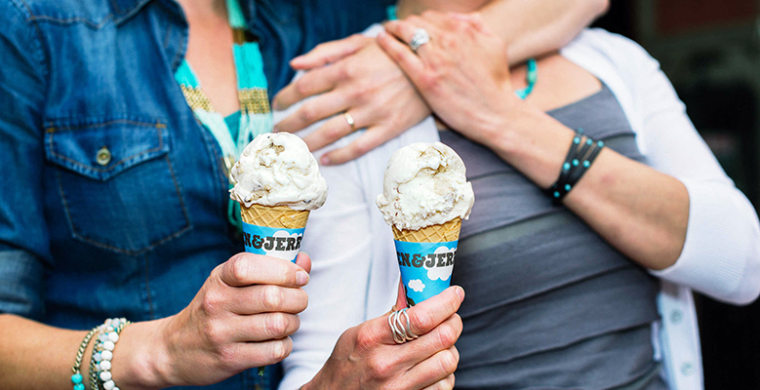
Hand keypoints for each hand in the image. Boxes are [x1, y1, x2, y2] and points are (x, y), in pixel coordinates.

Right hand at [144, 253, 310, 386]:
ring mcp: (221, 333)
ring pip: (278, 324)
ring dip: (293, 323)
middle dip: (298, 299)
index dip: (283, 270)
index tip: (300, 277)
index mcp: (219, 278)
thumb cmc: (213, 309)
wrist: (174, 349)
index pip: (250, 266)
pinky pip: (274, 351)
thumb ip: (268, 269)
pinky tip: (278, 340)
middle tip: (299, 301)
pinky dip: (285, 345)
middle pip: (273, 297)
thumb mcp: (230, 282)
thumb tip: (305, 261)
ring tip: (289, 321)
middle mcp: (217, 303)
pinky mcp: (230, 359)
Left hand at [273, 35, 429, 164]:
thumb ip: (326, 52)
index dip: (285, 96)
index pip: (304, 86)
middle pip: (310, 113)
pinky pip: (359, 147)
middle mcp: (355, 91)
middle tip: (278, 130)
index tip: (277, 104)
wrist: (434, 65)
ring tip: (295, 148)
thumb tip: (295, 64)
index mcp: (346, 69)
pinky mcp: (388, 128)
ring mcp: (372, 112)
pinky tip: (325, 160)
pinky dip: (339, 156)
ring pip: (329, 133)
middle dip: (288, 124)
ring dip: (307, 142)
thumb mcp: (360, 42)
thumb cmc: (393, 52)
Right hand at [302, 285, 464, 389]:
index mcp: (372, 338)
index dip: (446, 302)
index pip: (421, 317)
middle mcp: (386, 364)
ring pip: (448, 362)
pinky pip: (444, 386)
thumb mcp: (360, 332)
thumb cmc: (346, 364)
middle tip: (452, 317)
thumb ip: (391, 313)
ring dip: (451, 350)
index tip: (455, 294)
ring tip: (441, 345)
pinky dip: (446, 374)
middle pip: (442, 338)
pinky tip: (434, 369)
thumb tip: (412, 286)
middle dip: (454, 322)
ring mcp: (398, 387)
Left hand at [377, 12, 519, 144]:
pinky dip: (387, 43)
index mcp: (464, 31)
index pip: (433, 16)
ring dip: (393, 28)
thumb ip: (478, 27)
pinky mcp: (425, 78)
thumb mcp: (495, 46)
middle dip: (405, 24)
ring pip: (406, 32)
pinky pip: (399, 54)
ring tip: (386, 31)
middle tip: (395, 28)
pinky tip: (380, 39)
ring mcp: (436, 59)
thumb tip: (462, 17)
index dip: (421, 20)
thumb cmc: (496, 83)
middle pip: (416, 22)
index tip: (414, 26)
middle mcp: (449, 40)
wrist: (496, 114)